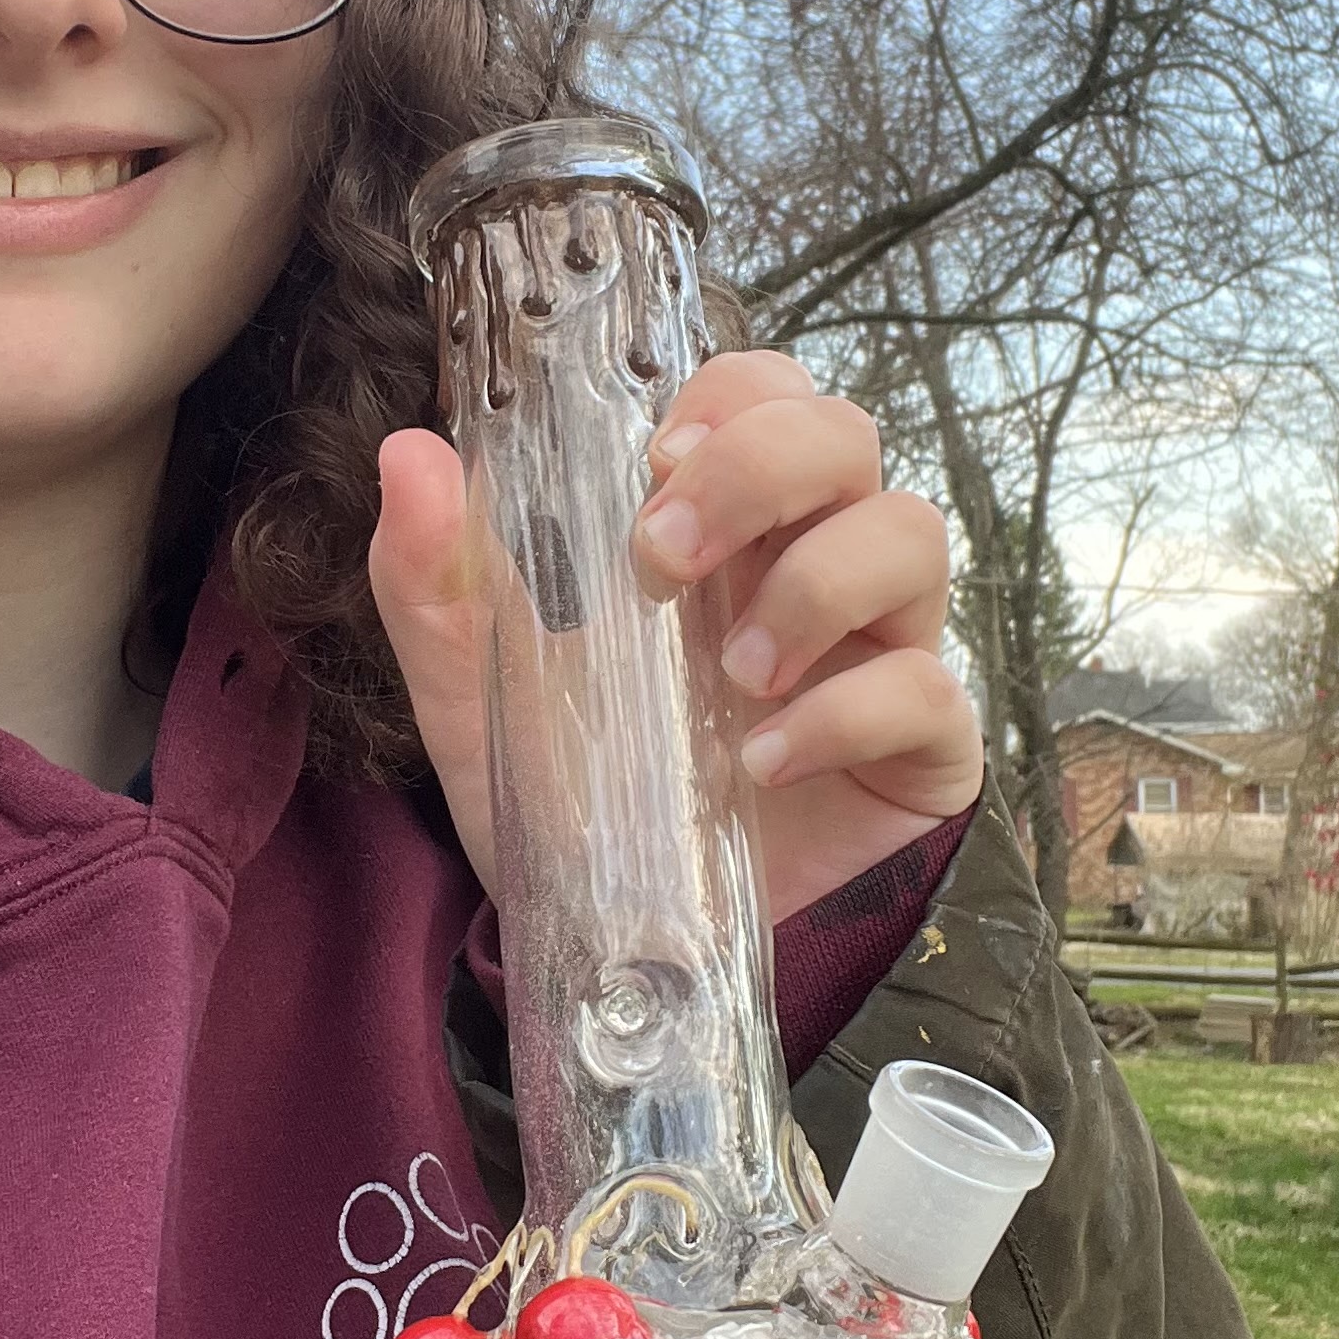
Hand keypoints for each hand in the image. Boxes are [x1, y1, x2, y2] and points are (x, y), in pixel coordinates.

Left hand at [369, 349, 983, 918]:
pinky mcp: (922, 748)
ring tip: (728, 671)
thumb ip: (432, 576)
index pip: (769, 391)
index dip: (731, 396)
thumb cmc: (571, 792)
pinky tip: (761, 764)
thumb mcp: (473, 691)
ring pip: (913, 536)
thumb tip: (408, 454)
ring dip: (813, 584)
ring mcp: (878, 648)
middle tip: (665, 556)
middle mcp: (813, 560)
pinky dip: (844, 714)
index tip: (653, 464)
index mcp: (723, 522)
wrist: (617, 947)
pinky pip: (930, 691)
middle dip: (762, 468)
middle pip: (848, 435)